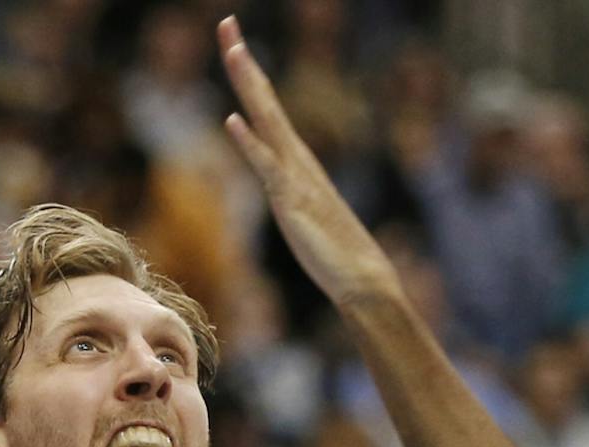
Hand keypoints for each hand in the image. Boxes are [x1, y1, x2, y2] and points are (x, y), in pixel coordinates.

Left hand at [220, 16, 400, 309]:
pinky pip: (267, 167)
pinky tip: (232, 120)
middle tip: (226, 22)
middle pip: (264, 100)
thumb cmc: (335, 252)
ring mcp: (295, 177)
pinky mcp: (291, 201)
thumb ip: (290, 193)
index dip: (248, 73)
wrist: (362, 279)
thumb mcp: (302, 215)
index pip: (267, 107)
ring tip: (233, 50)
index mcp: (296, 160)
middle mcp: (296, 158)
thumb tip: (280, 184)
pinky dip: (249, 142)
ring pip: (267, 121)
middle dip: (244, 60)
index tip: (233, 40)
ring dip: (248, 85)